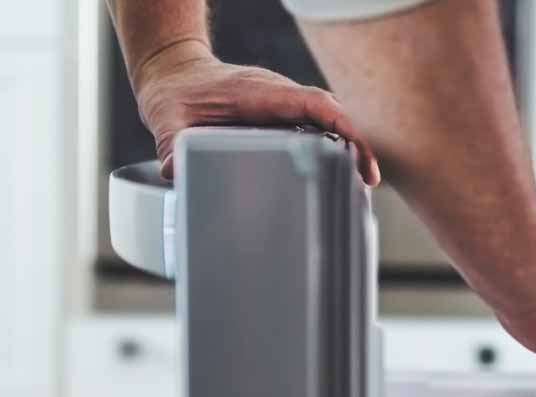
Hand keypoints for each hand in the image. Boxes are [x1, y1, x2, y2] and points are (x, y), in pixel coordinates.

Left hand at [134, 40, 380, 186]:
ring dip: (347, 145)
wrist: (173, 74)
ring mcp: (281, 103)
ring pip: (326, 119)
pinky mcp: (280, 114)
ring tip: (361, 182)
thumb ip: (171, 147)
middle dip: (354, 142)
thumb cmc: (174, 93)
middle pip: (329, 112)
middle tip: (368, 179)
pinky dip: (332, 145)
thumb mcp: (167, 121)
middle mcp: (276, 94)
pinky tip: (339, 173)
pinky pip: (315, 125)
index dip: (339, 124)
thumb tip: (174, 173)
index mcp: (257, 92)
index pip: (310, 103)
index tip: (357, 151)